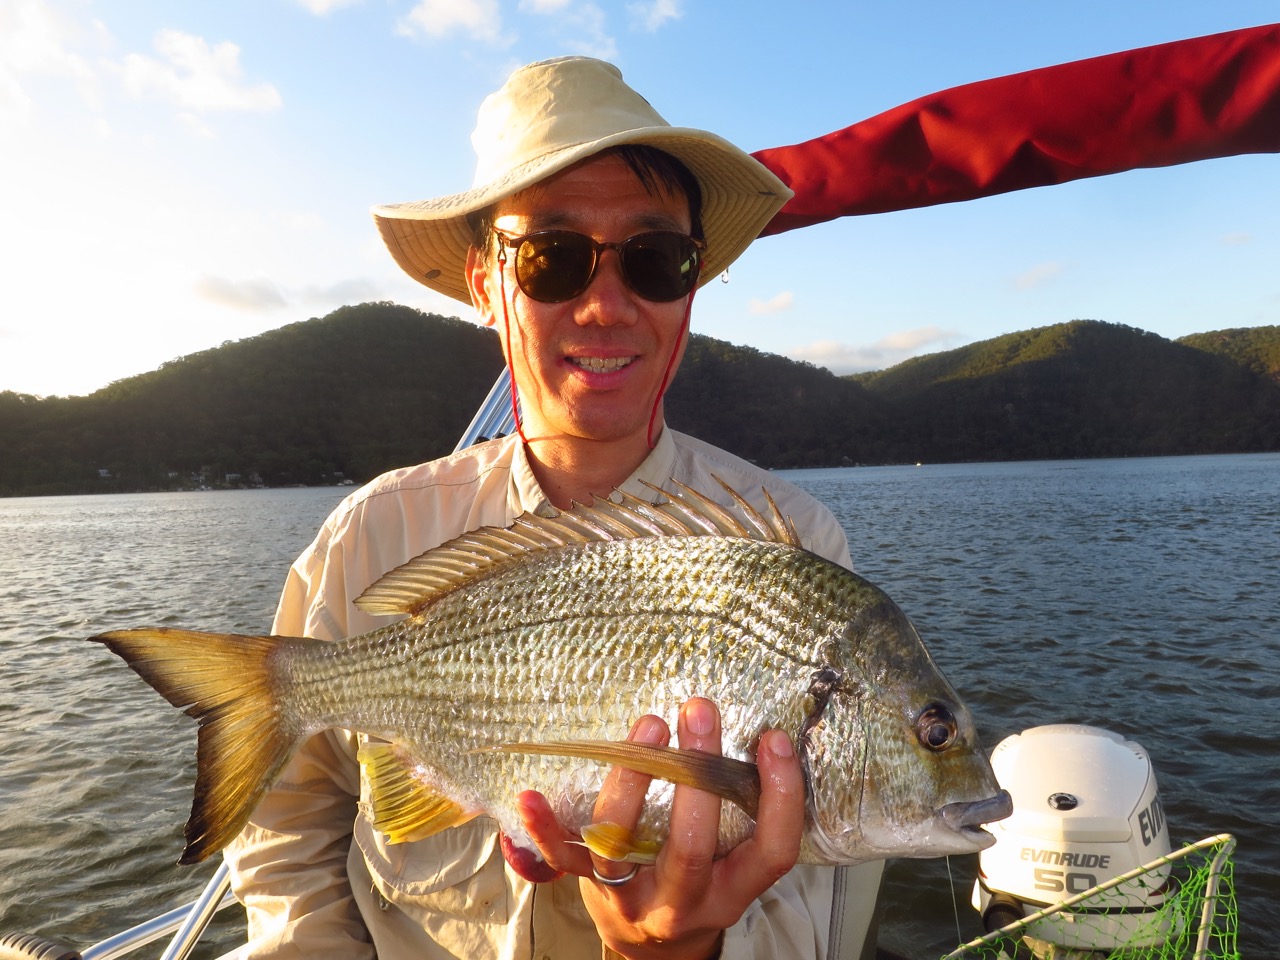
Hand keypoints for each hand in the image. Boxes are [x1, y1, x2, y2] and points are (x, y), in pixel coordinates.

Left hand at [518, 698, 805, 959]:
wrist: (654, 951)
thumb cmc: (699, 883)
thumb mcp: (733, 861)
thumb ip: (743, 812)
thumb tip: (750, 729)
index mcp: (733, 889)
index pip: (772, 852)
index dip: (780, 797)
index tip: (774, 739)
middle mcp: (685, 901)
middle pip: (692, 848)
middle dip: (697, 776)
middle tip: (699, 711)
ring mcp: (631, 898)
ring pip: (624, 848)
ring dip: (630, 785)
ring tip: (647, 728)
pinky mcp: (588, 890)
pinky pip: (561, 860)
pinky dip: (544, 828)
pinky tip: (531, 796)